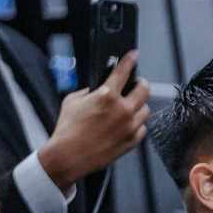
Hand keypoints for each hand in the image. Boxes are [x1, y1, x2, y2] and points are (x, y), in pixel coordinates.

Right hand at [37, 50, 151, 190]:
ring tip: (129, 108)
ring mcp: (129, 126)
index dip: (130, 60)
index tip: (134, 55)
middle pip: (145, 89)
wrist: (68, 157)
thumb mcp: (72, 101)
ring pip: (145, 110)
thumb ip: (88, 91)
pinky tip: (127, 125)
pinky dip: (136, 125)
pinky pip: (142, 128)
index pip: (124, 71)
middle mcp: (122, 110)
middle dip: (140, 84)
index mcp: (106, 95)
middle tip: (135, 84)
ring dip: (138, 106)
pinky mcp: (131, 141)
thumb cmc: (67, 131)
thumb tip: (96, 89)